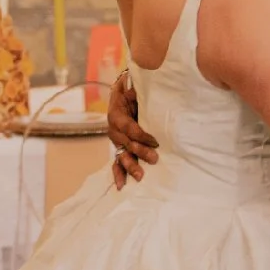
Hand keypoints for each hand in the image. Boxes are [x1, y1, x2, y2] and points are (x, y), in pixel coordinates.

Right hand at [106, 72, 158, 189]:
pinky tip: (122, 185)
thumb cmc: (135, 87)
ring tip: (140, 176)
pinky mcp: (121, 147)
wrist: (129, 89)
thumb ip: (136, 88)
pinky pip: (117, 162)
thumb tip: (136, 93)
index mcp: (116, 111)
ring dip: (130, 165)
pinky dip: (118, 173)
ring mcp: (117, 139)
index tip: (155, 140)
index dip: (140, 134)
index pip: (127, 126)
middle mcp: (113, 127)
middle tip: (154, 158)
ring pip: (121, 154)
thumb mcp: (136, 83)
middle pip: (125, 142)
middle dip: (139, 151)